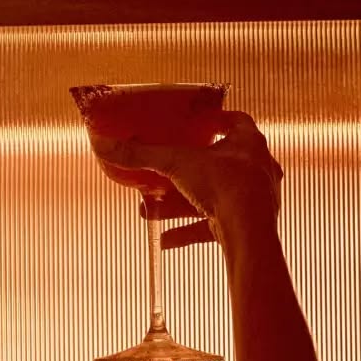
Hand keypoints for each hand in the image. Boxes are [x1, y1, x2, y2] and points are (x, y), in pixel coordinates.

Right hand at [92, 111, 283, 250]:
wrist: (249, 233)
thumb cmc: (226, 187)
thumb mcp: (175, 164)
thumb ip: (140, 155)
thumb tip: (104, 144)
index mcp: (248, 143)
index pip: (236, 122)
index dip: (216, 121)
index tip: (198, 124)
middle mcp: (255, 169)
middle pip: (219, 164)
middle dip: (188, 170)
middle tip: (166, 172)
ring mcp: (254, 200)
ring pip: (213, 197)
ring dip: (183, 203)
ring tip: (153, 210)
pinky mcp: (245, 227)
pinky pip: (213, 226)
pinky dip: (188, 232)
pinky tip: (164, 239)